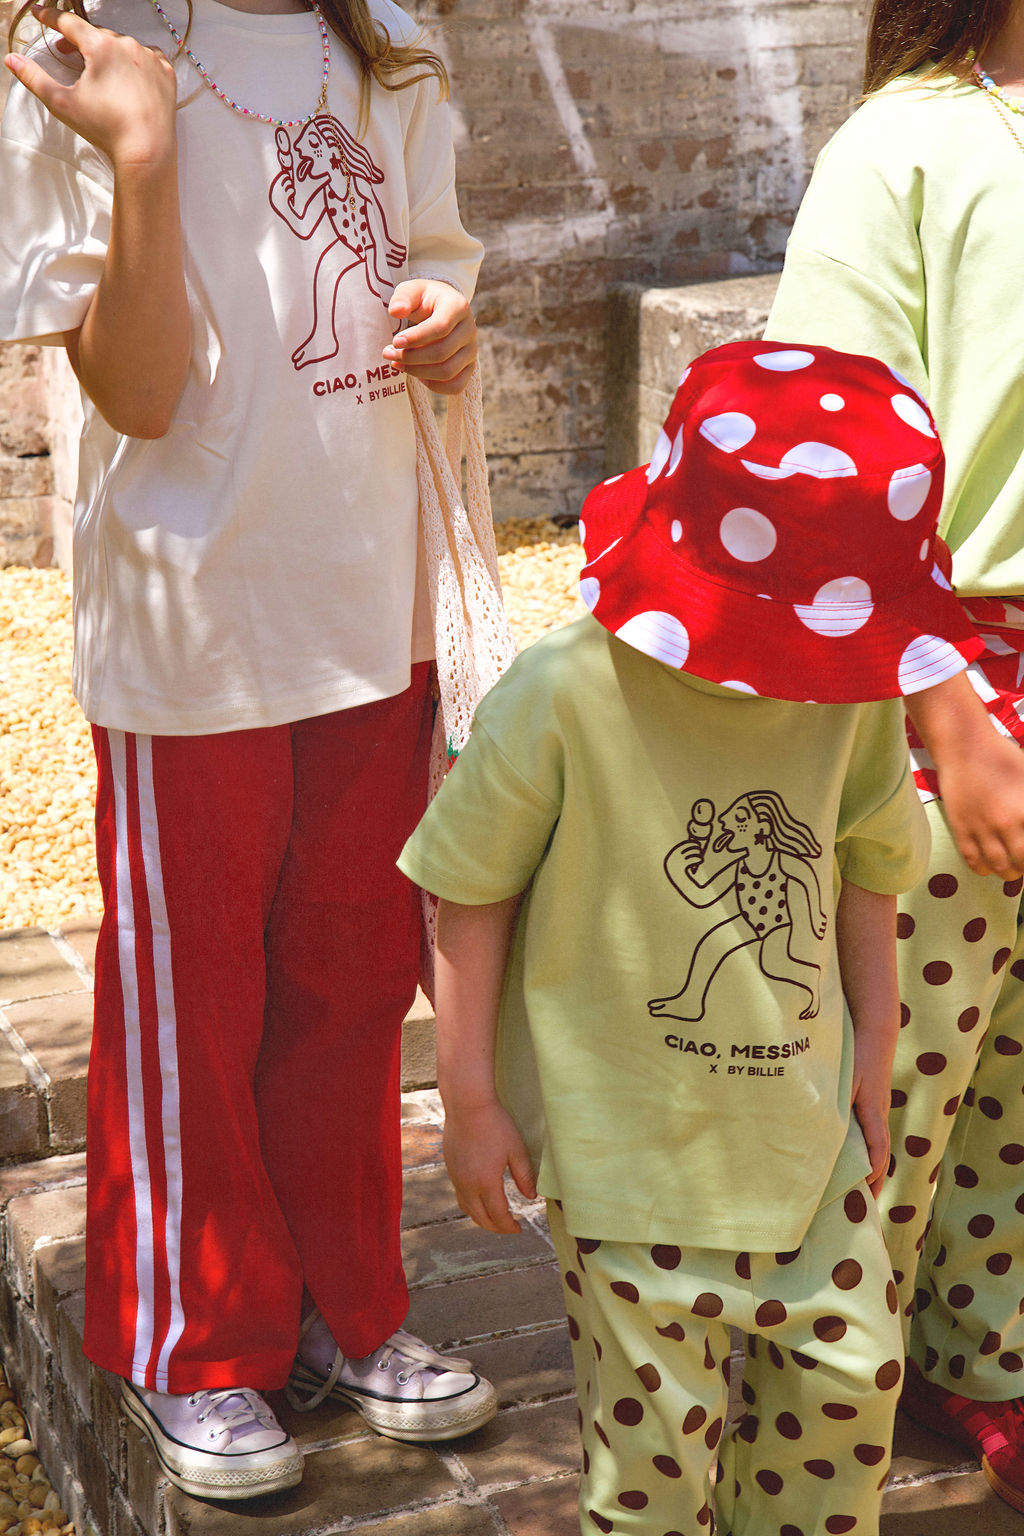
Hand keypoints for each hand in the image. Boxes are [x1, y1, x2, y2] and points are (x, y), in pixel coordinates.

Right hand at [5, 7, 177, 169]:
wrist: (147, 152)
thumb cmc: (105, 129)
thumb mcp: (62, 103)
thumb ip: (35, 78)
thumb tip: (12, 60)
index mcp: (101, 46)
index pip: (70, 23)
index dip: (50, 18)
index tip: (40, 14)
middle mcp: (128, 45)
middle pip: (97, 34)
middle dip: (79, 40)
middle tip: (66, 52)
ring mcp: (150, 58)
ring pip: (122, 45)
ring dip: (107, 51)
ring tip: (97, 69)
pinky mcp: (167, 74)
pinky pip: (148, 58)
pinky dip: (135, 62)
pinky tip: (127, 74)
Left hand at [384, 279, 476, 394]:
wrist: (441, 309)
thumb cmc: (424, 299)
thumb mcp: (412, 290)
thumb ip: (403, 297)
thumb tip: (396, 311)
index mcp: (458, 306)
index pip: (440, 328)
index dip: (416, 338)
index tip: (394, 342)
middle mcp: (470, 330)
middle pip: (441, 353)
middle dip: (411, 357)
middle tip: (388, 354)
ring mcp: (471, 351)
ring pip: (447, 372)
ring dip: (417, 372)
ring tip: (397, 363)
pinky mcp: (469, 367)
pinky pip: (455, 386)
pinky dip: (434, 386)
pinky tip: (417, 374)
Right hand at [443, 1098, 536, 1233]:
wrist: (468, 1105)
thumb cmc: (495, 1124)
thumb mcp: (516, 1150)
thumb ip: (524, 1176)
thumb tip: (531, 1197)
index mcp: (486, 1182)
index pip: (498, 1215)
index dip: (509, 1226)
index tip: (519, 1229)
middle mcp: (467, 1184)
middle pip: (480, 1217)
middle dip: (495, 1227)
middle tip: (509, 1228)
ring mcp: (456, 1177)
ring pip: (467, 1208)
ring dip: (481, 1218)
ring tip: (495, 1218)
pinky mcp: (450, 1168)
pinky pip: (460, 1195)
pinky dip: (471, 1204)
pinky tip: (480, 1198)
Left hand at [850, 1035, 892, 1198]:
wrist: (874, 1030)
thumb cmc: (857, 1053)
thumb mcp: (844, 1079)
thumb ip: (834, 1103)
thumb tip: (820, 1130)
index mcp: (873, 1111)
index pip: (878, 1149)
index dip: (873, 1171)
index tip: (865, 1190)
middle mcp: (879, 1113)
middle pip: (879, 1154)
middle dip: (873, 1179)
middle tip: (863, 1205)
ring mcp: (877, 1108)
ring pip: (876, 1144)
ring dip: (870, 1167)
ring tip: (858, 1191)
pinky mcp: (873, 1102)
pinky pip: (871, 1132)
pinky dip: (867, 1150)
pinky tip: (854, 1157)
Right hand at [937, 729, 1023, 877]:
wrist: (965, 748)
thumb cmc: (1002, 757)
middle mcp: (1005, 823)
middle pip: (1021, 861)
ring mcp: (981, 828)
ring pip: (999, 866)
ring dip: (1009, 872)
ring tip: (1013, 869)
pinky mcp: (961, 828)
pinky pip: (972, 860)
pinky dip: (983, 869)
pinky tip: (989, 867)